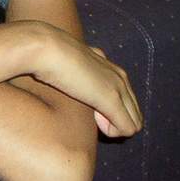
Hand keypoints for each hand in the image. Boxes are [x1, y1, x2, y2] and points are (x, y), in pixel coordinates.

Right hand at [24, 21, 142, 136]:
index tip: (88, 109)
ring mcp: (118, 87)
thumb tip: (63, 79)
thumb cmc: (46, 58)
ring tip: (92, 119)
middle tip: (91, 117)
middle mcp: (118, 75)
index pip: (123, 97)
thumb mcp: (64, 65)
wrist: (44, 48)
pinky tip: (95, 122)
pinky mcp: (112, 99)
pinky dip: (113, 132)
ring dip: (114, 127)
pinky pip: (128, 128)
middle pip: (133, 112)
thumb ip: (71, 72)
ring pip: (135, 122)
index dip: (107, 111)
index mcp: (107, 66)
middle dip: (114, 121)